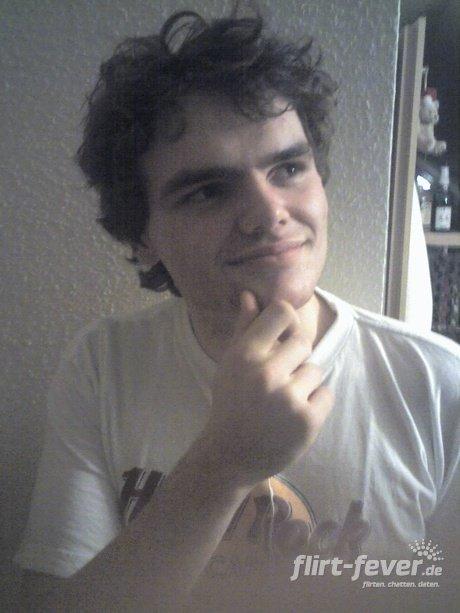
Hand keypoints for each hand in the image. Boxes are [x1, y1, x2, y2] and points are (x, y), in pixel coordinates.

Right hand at [202, 290, 332, 486]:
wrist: (230, 456)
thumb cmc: (230, 403)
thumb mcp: (230, 364)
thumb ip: (244, 328)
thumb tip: (250, 295)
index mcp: (245, 354)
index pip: (282, 312)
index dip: (287, 320)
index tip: (283, 334)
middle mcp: (267, 372)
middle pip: (303, 342)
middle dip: (294, 358)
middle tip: (279, 377)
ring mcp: (289, 397)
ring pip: (315, 370)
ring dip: (304, 383)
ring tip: (283, 401)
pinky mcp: (307, 420)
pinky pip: (326, 394)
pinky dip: (315, 404)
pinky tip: (294, 415)